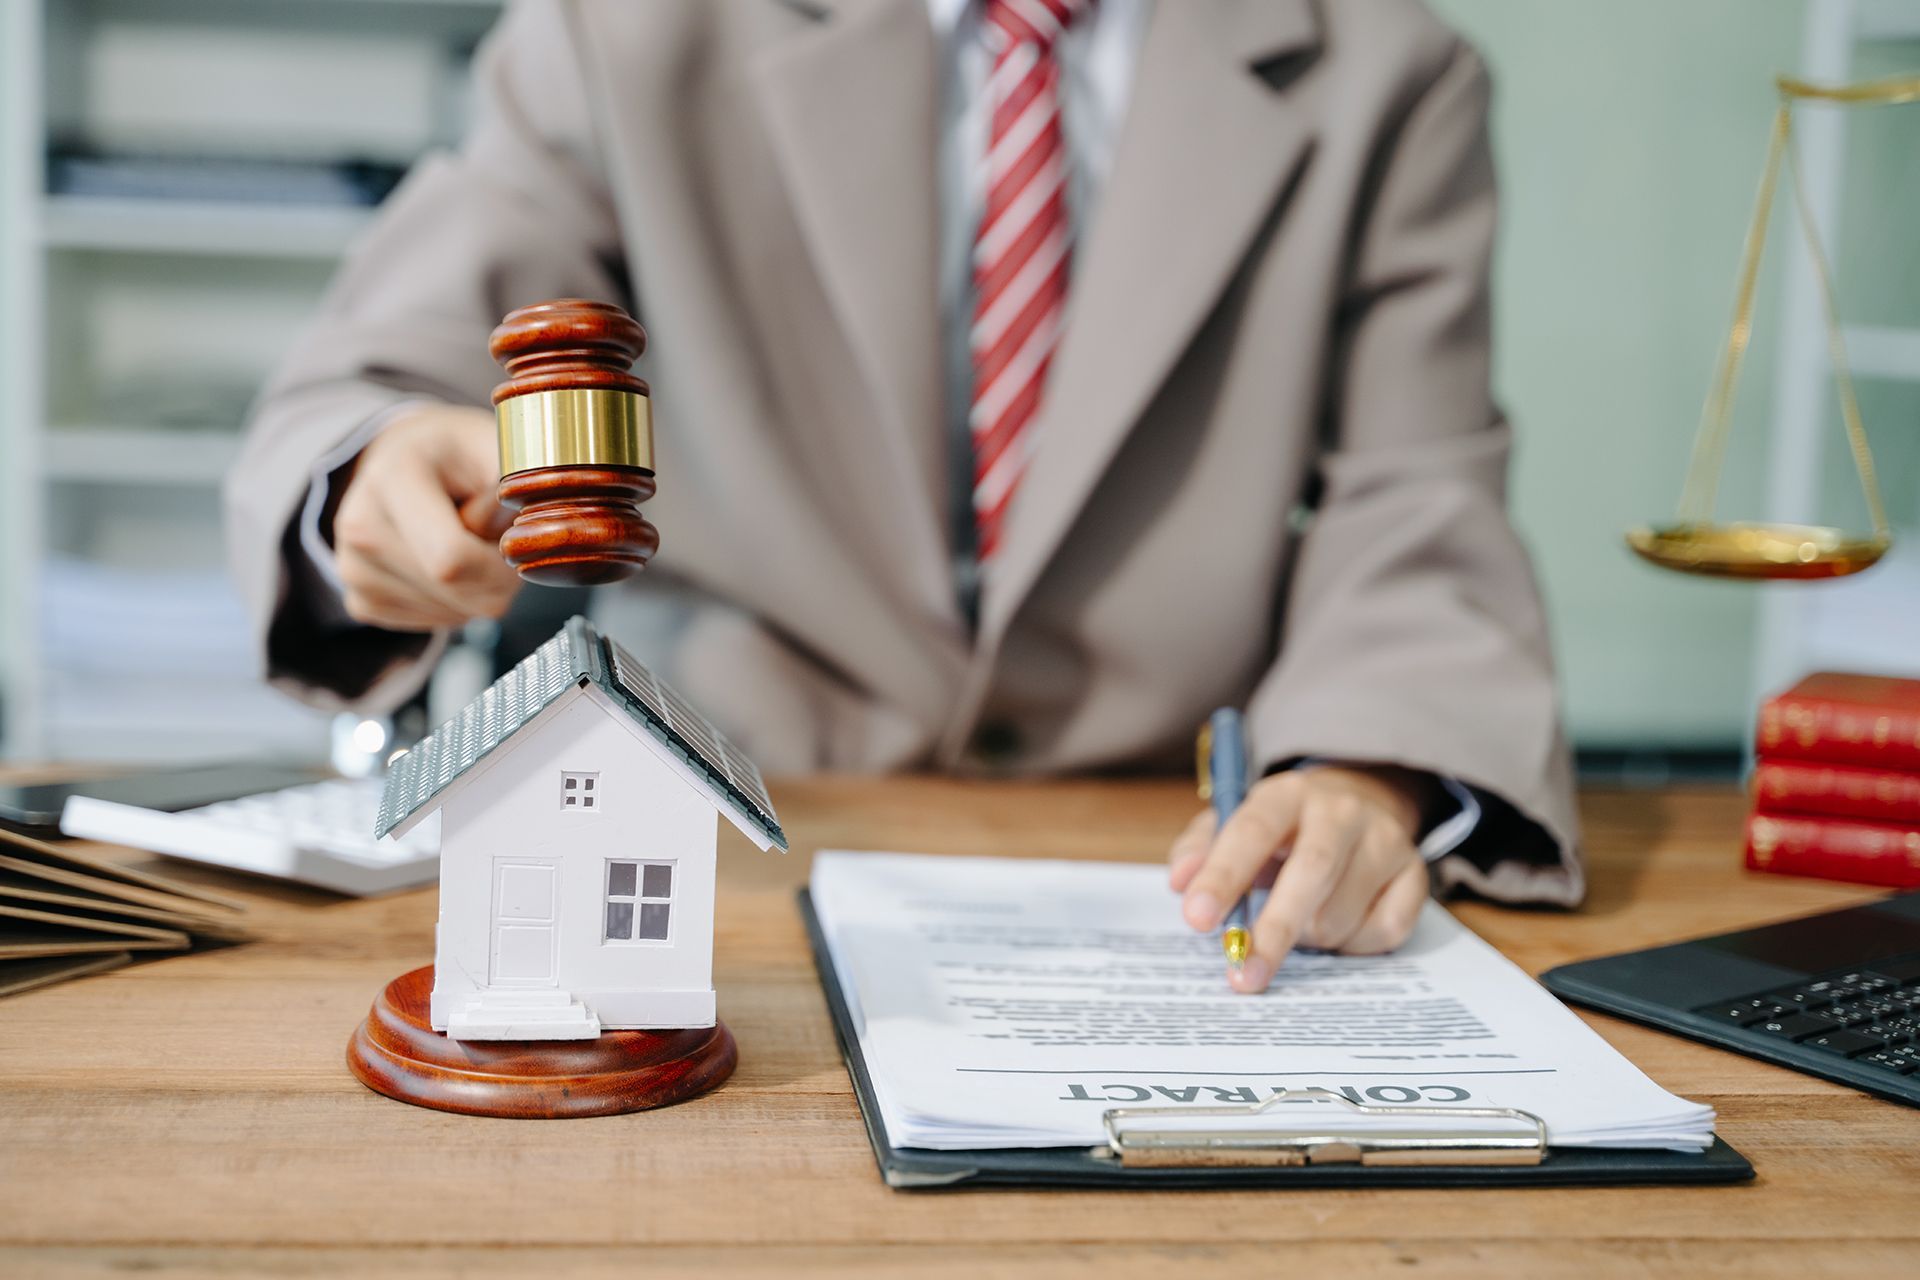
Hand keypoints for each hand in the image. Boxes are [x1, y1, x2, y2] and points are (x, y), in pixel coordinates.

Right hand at [331, 405, 521, 631]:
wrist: (404, 460)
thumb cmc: (455, 454)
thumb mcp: (494, 445)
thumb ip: (518, 484)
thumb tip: (536, 527)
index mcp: (391, 478)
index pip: (451, 559)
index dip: (500, 563)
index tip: (513, 538)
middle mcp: (360, 526)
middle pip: (455, 591)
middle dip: (496, 576)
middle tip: (495, 538)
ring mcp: (352, 568)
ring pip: (451, 614)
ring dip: (478, 589)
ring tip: (466, 544)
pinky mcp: (359, 600)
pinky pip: (433, 624)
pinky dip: (456, 603)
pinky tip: (445, 566)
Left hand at [1168, 764, 1434, 992]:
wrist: (1357, 804)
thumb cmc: (1280, 831)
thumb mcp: (1233, 826)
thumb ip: (1199, 850)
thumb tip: (1181, 882)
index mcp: (1287, 795)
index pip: (1252, 832)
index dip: (1223, 877)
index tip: (1197, 919)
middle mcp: (1342, 811)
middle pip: (1310, 874)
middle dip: (1273, 932)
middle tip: (1242, 975)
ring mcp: (1386, 841)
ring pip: (1339, 916)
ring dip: (1308, 939)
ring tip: (1297, 921)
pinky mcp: (1416, 875)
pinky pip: (1381, 933)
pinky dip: (1351, 945)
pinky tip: (1338, 923)